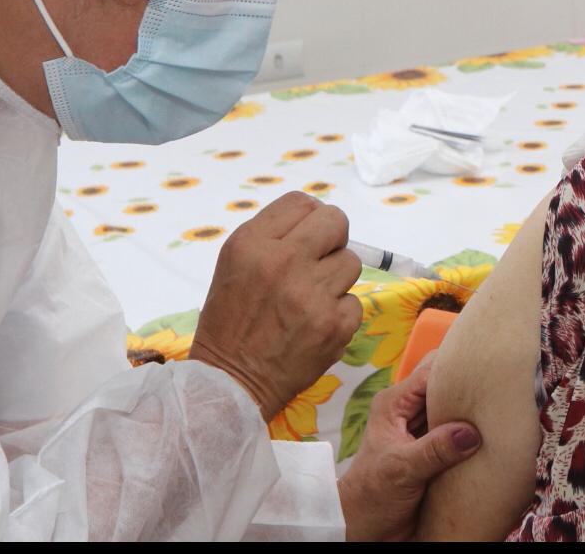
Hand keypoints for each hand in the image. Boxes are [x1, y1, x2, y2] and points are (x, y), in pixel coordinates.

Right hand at [190, 191, 362, 420]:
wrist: (230, 382)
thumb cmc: (229, 322)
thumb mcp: (234, 265)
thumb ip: (272, 237)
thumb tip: (318, 218)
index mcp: (251, 243)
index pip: (302, 202)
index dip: (310, 217)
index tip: (308, 236)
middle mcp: (282, 261)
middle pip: (335, 221)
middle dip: (331, 239)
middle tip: (318, 261)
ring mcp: (311, 293)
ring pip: (350, 262)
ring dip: (335, 278)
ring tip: (311, 298)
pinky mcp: (334, 324)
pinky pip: (354, 302)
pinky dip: (339, 313)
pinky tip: (315, 325)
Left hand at [339, 352, 481, 541]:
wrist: (366, 529)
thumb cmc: (371, 495)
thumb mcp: (402, 469)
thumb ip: (435, 450)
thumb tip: (471, 432)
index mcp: (394, 404)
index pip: (430, 373)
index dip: (457, 368)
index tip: (486, 369)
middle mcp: (409, 412)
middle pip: (444, 387)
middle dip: (469, 389)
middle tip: (500, 387)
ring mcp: (423, 431)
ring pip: (453, 410)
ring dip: (472, 413)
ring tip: (501, 408)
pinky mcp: (435, 451)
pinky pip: (459, 435)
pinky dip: (473, 435)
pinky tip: (493, 433)